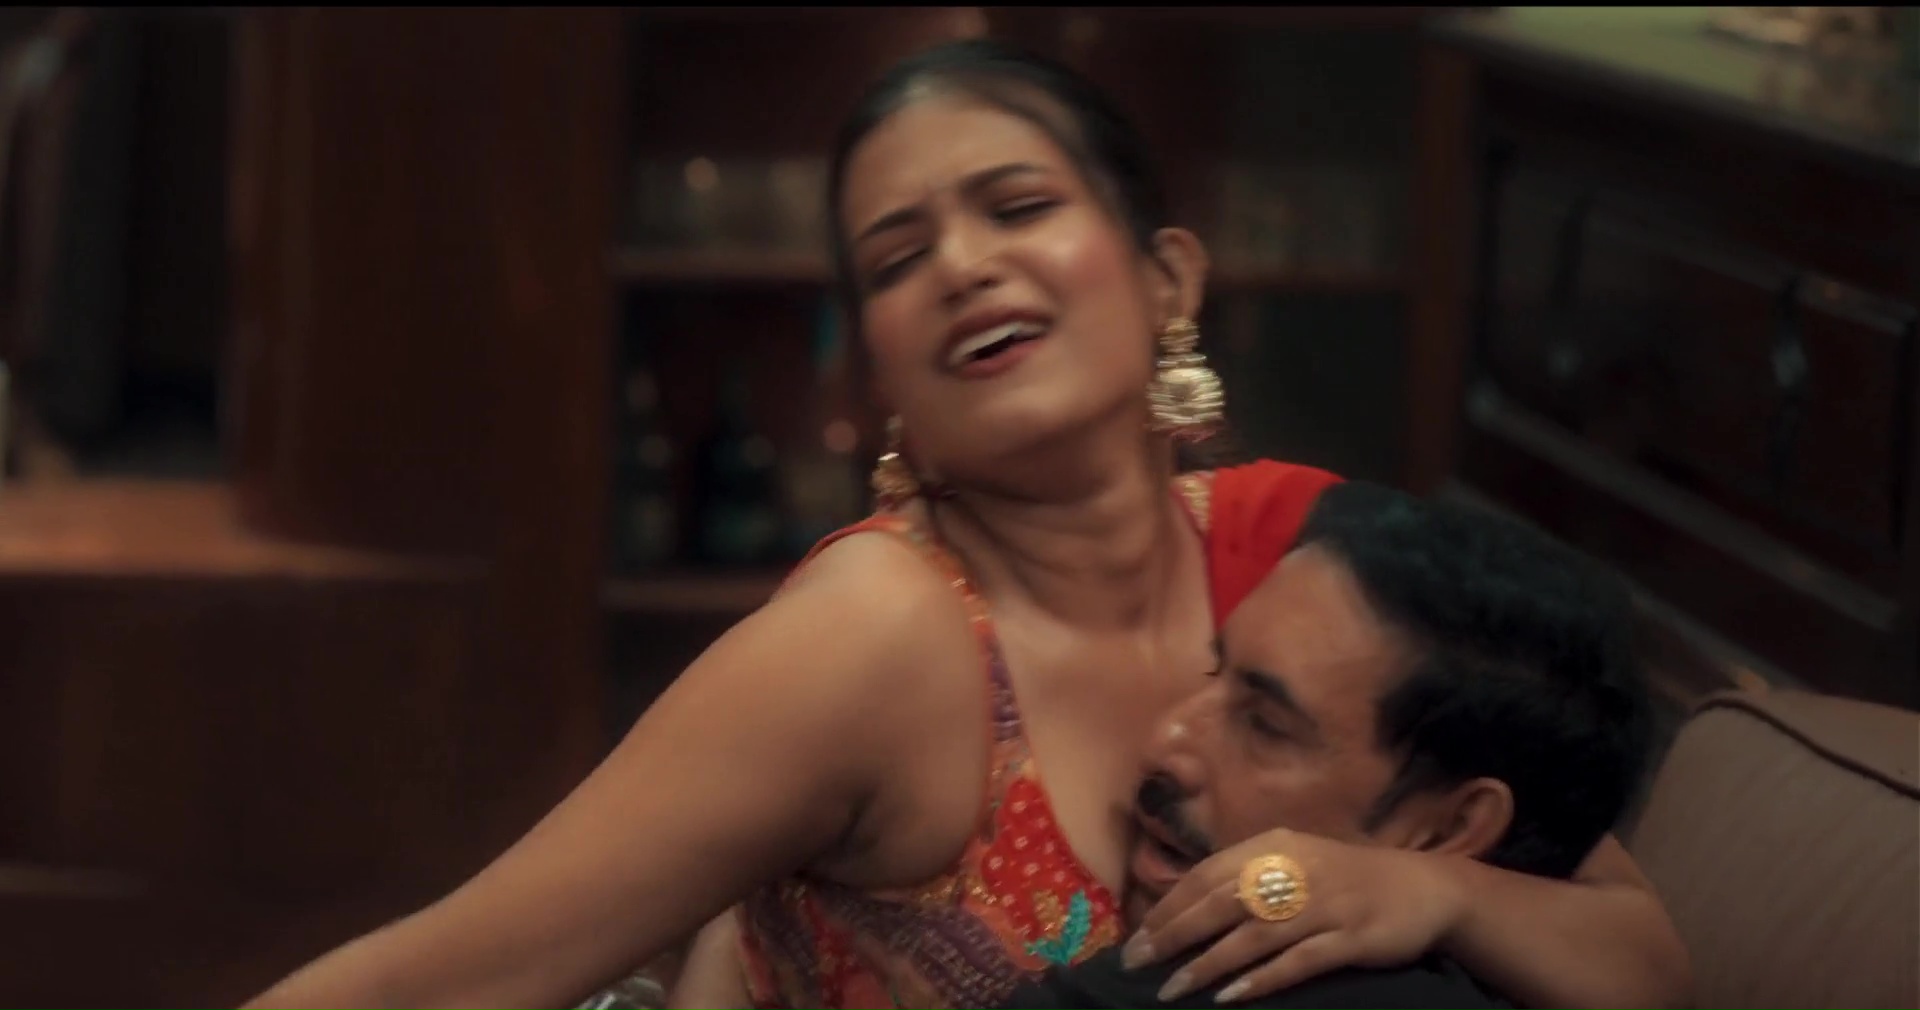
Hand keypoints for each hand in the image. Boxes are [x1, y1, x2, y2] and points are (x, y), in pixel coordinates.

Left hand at [1119, 829, 1468, 1002]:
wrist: (1423, 888)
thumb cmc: (1346, 878)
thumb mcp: (1294, 862)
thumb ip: (1247, 876)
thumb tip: (1186, 908)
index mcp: (1274, 847)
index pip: (1207, 874)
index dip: (1169, 905)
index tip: (1137, 936)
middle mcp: (1294, 871)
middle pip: (1221, 902)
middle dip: (1174, 935)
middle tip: (1138, 963)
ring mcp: (1323, 905)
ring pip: (1253, 935)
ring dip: (1208, 963)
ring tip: (1173, 989)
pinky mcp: (1350, 938)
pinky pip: (1298, 961)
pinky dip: (1261, 979)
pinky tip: (1229, 996)